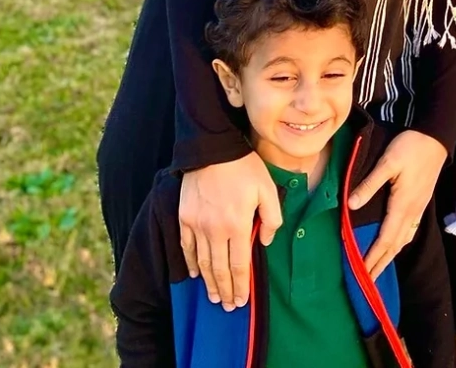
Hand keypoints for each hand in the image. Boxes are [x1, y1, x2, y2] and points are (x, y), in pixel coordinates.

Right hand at [178, 152, 281, 308]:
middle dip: (225, 290)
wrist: (213, 148)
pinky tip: (195, 273)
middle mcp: (214, 230)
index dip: (241, 285)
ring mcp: (196, 225)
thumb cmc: (244, 167)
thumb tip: (265, 242)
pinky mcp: (184, 218)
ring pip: (203, 262)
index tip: (241, 300)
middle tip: (228, 306)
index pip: (239, 265)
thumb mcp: (267, 189)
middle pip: (220, 269)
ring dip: (209, 282)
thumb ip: (271, 218)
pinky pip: (187, 247)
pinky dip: (191, 263)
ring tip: (214, 296)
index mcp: (237, 225)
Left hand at [347, 128, 446, 278]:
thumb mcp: (388, 162)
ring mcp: (419, 208)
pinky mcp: (421, 202)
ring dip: (390, 257)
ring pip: (403, 240)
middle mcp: (412, 212)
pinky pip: (409, 231)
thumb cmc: (411, 147)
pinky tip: (396, 245)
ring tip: (378, 269)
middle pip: (395, 245)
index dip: (373, 258)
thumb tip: (351, 205)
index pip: (385, 239)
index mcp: (402, 205)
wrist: (436, 138)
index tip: (361, 274)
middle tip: (366, 283)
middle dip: (380, 264)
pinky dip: (399, 243)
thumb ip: (370, 184)